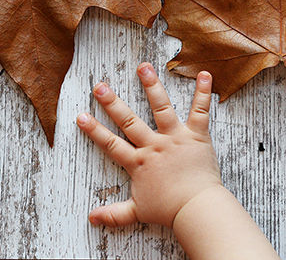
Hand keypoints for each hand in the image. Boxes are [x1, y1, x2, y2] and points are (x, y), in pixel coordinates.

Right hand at [76, 63, 221, 228]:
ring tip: (144, 67)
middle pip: (129, 120)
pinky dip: (203, 93)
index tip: (81, 115)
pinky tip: (204, 74)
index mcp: (139, 162)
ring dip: (152, 86)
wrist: (198, 210)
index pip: (111, 144)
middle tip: (100, 85)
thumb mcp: (137, 212)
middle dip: (113, 102)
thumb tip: (92, 219)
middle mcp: (154, 145)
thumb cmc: (169, 211)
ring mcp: (174, 137)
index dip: (94, 130)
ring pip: (161, 107)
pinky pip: (200, 111)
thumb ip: (114, 214)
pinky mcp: (195, 135)